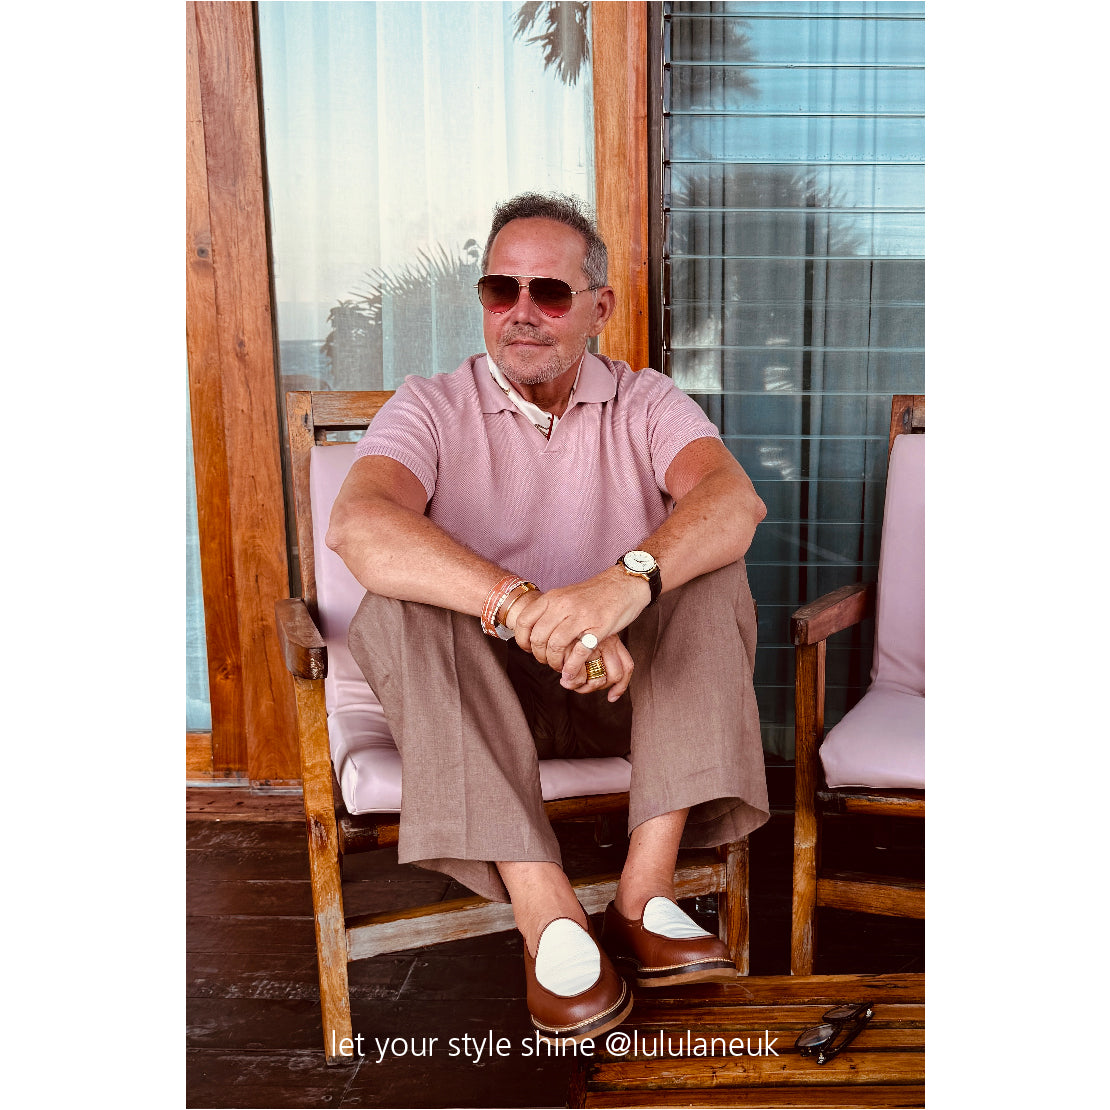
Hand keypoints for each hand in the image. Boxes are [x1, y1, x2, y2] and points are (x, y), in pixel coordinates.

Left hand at [504, 567, 649, 696]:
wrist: (624, 584)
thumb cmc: (595, 593)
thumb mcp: (567, 595)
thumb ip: (550, 610)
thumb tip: (533, 629)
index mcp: (553, 597)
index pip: (523, 621)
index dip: (522, 640)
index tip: (528, 649)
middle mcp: (564, 605)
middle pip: (539, 638)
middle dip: (540, 656)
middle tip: (547, 661)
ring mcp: (581, 616)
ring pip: (555, 646)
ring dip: (555, 663)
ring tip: (560, 667)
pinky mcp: (599, 628)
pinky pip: (578, 653)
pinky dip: (572, 667)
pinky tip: (570, 673)